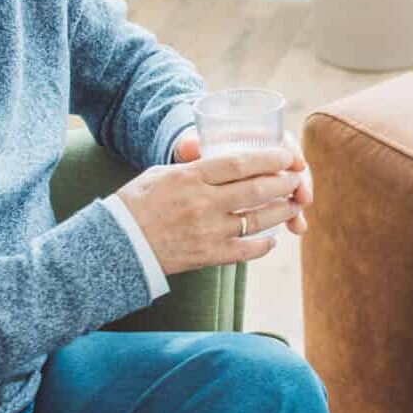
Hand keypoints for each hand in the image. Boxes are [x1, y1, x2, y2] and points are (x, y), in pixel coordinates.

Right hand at [118, 141, 308, 274]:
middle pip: (256, 190)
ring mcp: (207, 231)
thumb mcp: (161, 174)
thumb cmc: (135, 205)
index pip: (239, 163)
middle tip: (296, 179)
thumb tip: (223, 160)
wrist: (116, 246)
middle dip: (283, 183)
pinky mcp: (208, 256)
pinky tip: (273, 238)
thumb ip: (194, 167)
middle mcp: (202, 203)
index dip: (269, 159)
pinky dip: (264, 244)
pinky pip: (246, 250)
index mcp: (190, 177)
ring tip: (293, 204)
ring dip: (281, 211)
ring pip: (257, 219)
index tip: (287, 156)